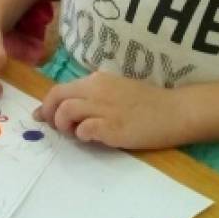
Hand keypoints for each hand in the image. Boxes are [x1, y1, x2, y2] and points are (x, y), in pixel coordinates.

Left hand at [34, 71, 180, 149]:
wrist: (176, 111)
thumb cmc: (148, 102)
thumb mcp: (117, 90)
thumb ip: (93, 96)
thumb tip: (67, 107)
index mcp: (97, 80)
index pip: (60, 88)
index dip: (47, 104)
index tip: (42, 116)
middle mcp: (97, 90)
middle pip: (57, 97)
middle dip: (49, 114)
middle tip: (55, 127)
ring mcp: (104, 108)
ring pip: (66, 112)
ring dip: (63, 125)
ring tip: (74, 133)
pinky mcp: (112, 127)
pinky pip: (84, 130)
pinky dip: (81, 135)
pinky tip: (92, 138)